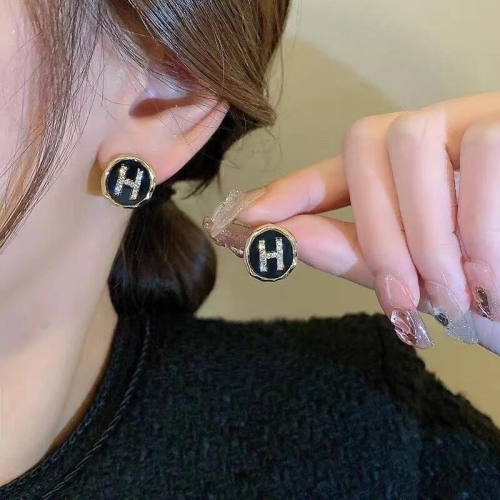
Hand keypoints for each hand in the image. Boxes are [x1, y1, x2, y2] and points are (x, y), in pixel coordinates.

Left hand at [203, 93, 499, 353]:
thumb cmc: (492, 283)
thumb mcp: (415, 272)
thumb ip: (349, 250)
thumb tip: (270, 236)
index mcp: (406, 171)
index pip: (336, 168)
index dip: (290, 189)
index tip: (246, 219)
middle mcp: (438, 134)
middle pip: (370, 142)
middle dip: (378, 230)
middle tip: (405, 297)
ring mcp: (479, 122)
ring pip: (415, 141)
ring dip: (427, 236)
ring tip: (458, 292)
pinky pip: (484, 153)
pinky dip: (479, 229)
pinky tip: (495, 272)